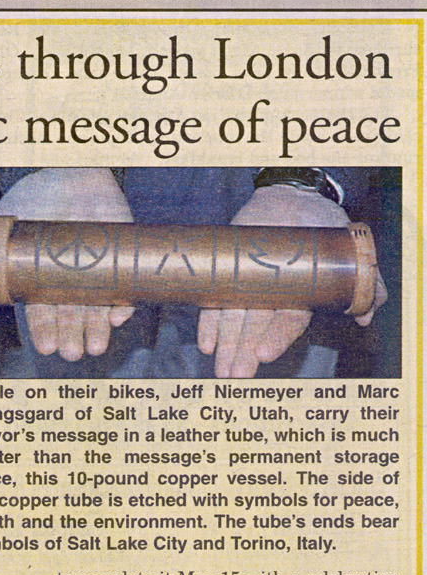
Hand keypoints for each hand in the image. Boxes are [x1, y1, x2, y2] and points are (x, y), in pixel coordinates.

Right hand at [0, 171, 134, 360]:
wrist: (69, 171)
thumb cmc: (34, 201)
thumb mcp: (4, 226)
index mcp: (42, 286)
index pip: (43, 316)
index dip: (44, 332)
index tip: (47, 346)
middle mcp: (70, 287)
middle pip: (71, 319)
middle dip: (71, 337)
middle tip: (72, 351)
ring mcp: (96, 276)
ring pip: (98, 312)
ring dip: (97, 331)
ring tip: (94, 346)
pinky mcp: (120, 263)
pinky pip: (125, 291)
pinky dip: (124, 306)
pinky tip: (117, 317)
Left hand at [197, 180, 385, 380]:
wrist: (294, 198)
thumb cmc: (323, 231)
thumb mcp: (349, 252)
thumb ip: (364, 283)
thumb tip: (368, 315)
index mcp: (299, 297)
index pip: (289, 321)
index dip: (277, 337)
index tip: (265, 353)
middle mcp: (272, 297)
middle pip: (257, 328)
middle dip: (245, 352)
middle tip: (236, 375)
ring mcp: (249, 286)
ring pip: (235, 319)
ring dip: (226, 345)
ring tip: (220, 368)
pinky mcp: (230, 273)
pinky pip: (216, 302)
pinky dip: (209, 323)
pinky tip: (206, 344)